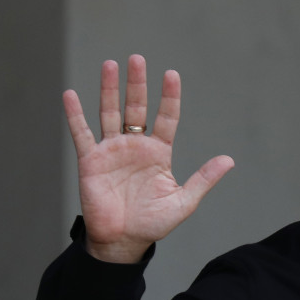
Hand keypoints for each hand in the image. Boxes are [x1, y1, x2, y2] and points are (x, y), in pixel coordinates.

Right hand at [65, 55, 233, 263]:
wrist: (123, 241)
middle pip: (137, 108)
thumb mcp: (184, 201)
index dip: (169, 97)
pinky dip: (75, 114)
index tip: (172, 74)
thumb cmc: (153, 222)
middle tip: (137, 58)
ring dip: (109, 89)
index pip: (166, 118)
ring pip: (110, 113)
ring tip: (110, 64)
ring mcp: (112, 150)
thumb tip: (229, 160)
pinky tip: (70, 94)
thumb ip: (204, 179)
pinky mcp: (90, 160)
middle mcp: (135, 146)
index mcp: (159, 152)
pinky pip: (82, 133)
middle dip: (137, 83)